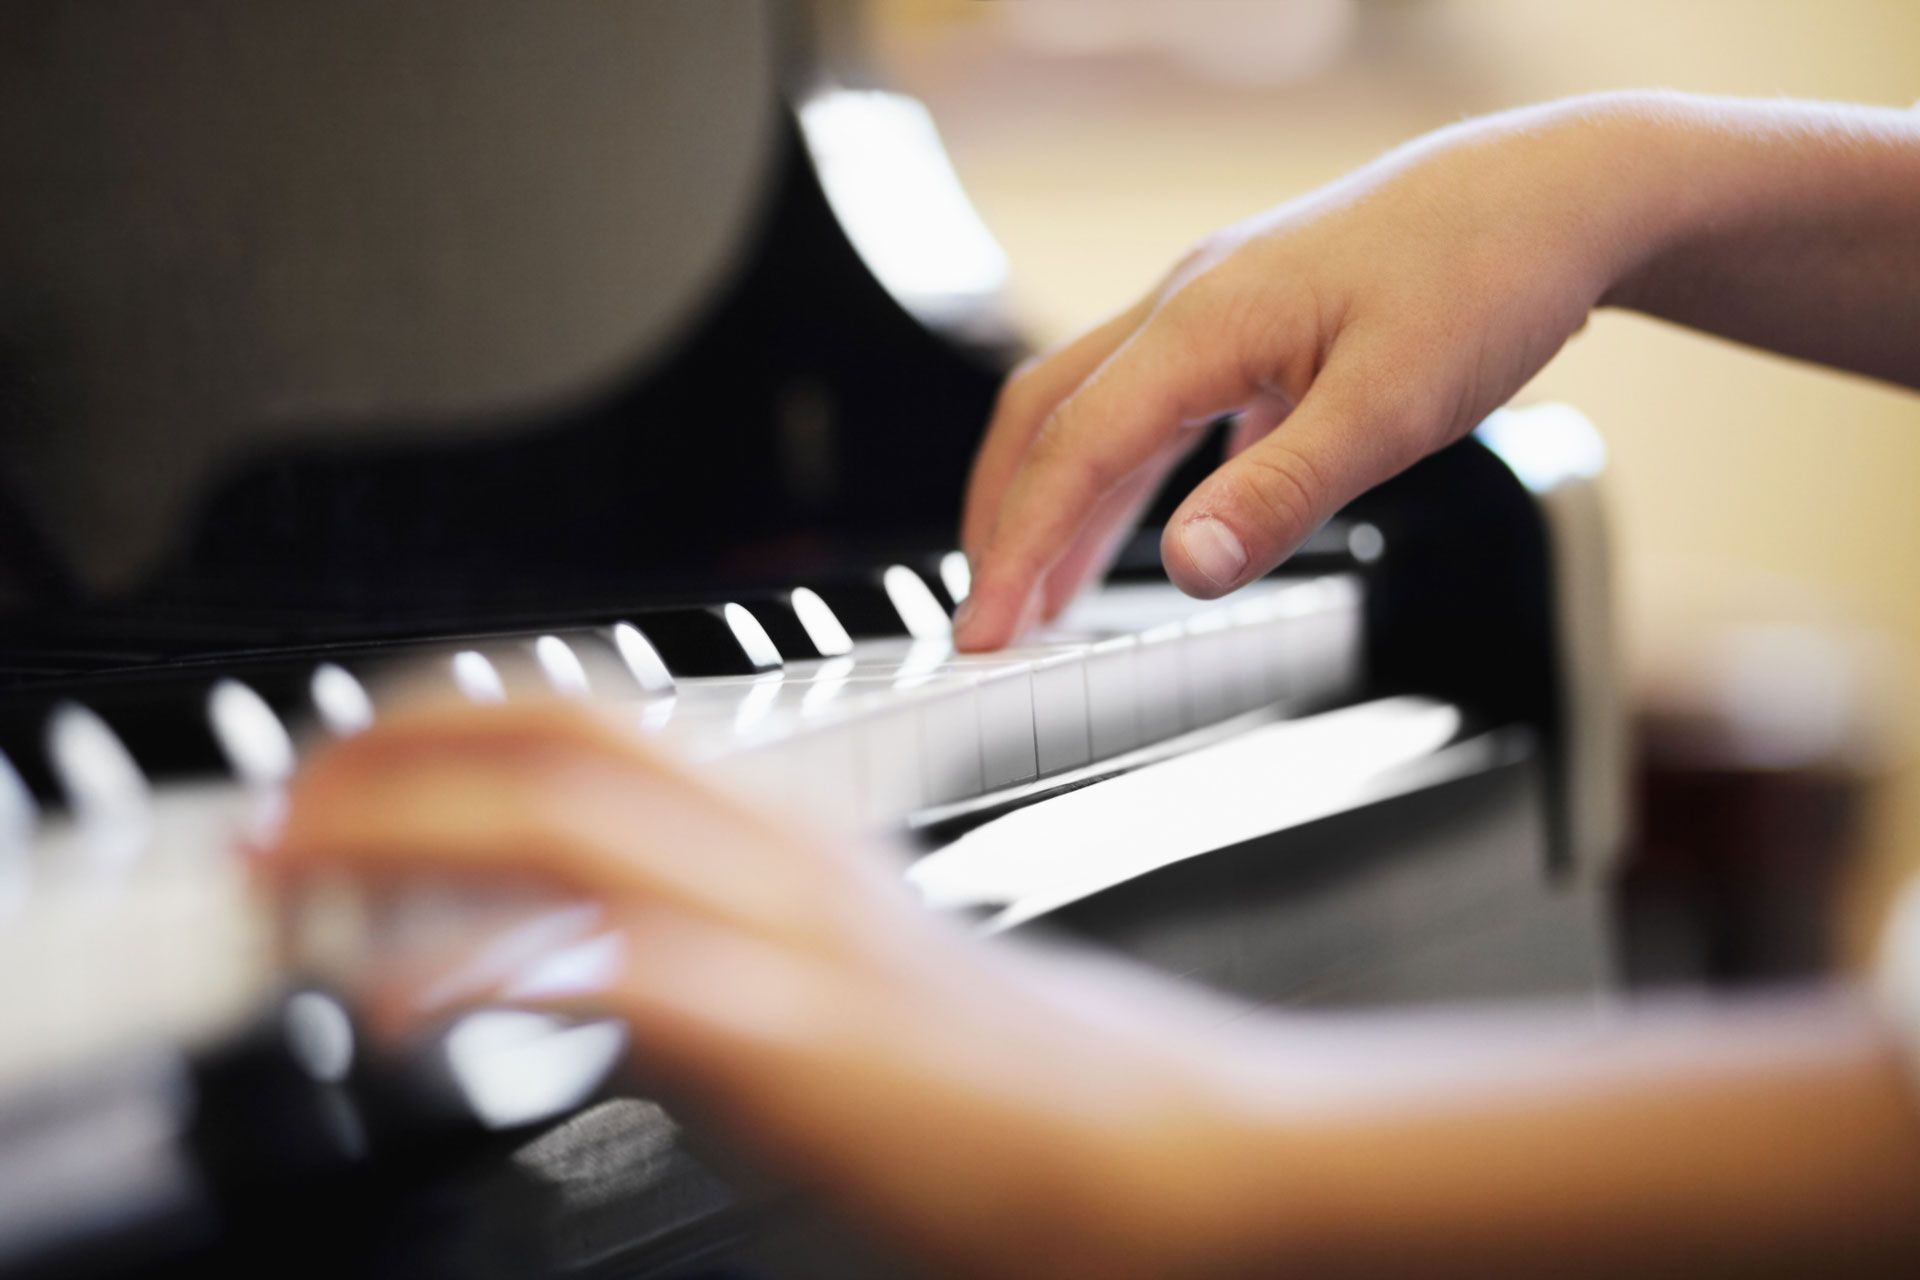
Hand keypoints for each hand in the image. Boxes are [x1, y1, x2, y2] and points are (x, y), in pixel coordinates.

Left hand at [267, 702, 1268, 1278]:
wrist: (1148, 1139)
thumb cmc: (1005, 1073)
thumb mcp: (842, 974)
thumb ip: (721, 948)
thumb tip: (596, 962)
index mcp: (788, 842)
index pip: (598, 723)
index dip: (449, 720)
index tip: (350, 752)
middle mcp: (782, 859)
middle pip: (561, 741)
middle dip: (393, 752)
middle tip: (284, 800)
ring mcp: (792, 938)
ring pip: (573, 824)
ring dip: (406, 832)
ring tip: (296, 868)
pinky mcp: (802, 1043)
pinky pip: (621, 973)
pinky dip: (489, 970)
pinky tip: (403, 1003)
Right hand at [956, 95, 1654, 649]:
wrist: (1556, 190)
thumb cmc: (1485, 277)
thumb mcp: (1393, 407)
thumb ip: (1283, 492)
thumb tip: (1187, 568)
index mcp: (1203, 324)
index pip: (1073, 448)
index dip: (1018, 547)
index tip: (983, 631)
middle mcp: (1189, 307)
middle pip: (1048, 415)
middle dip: (1005, 518)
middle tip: (986, 614)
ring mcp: (1218, 307)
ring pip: (1097, 407)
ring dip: (1059, 498)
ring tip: (1041, 589)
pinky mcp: (1255, 321)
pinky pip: (1156, 402)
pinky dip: (1126, 470)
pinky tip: (1145, 518)